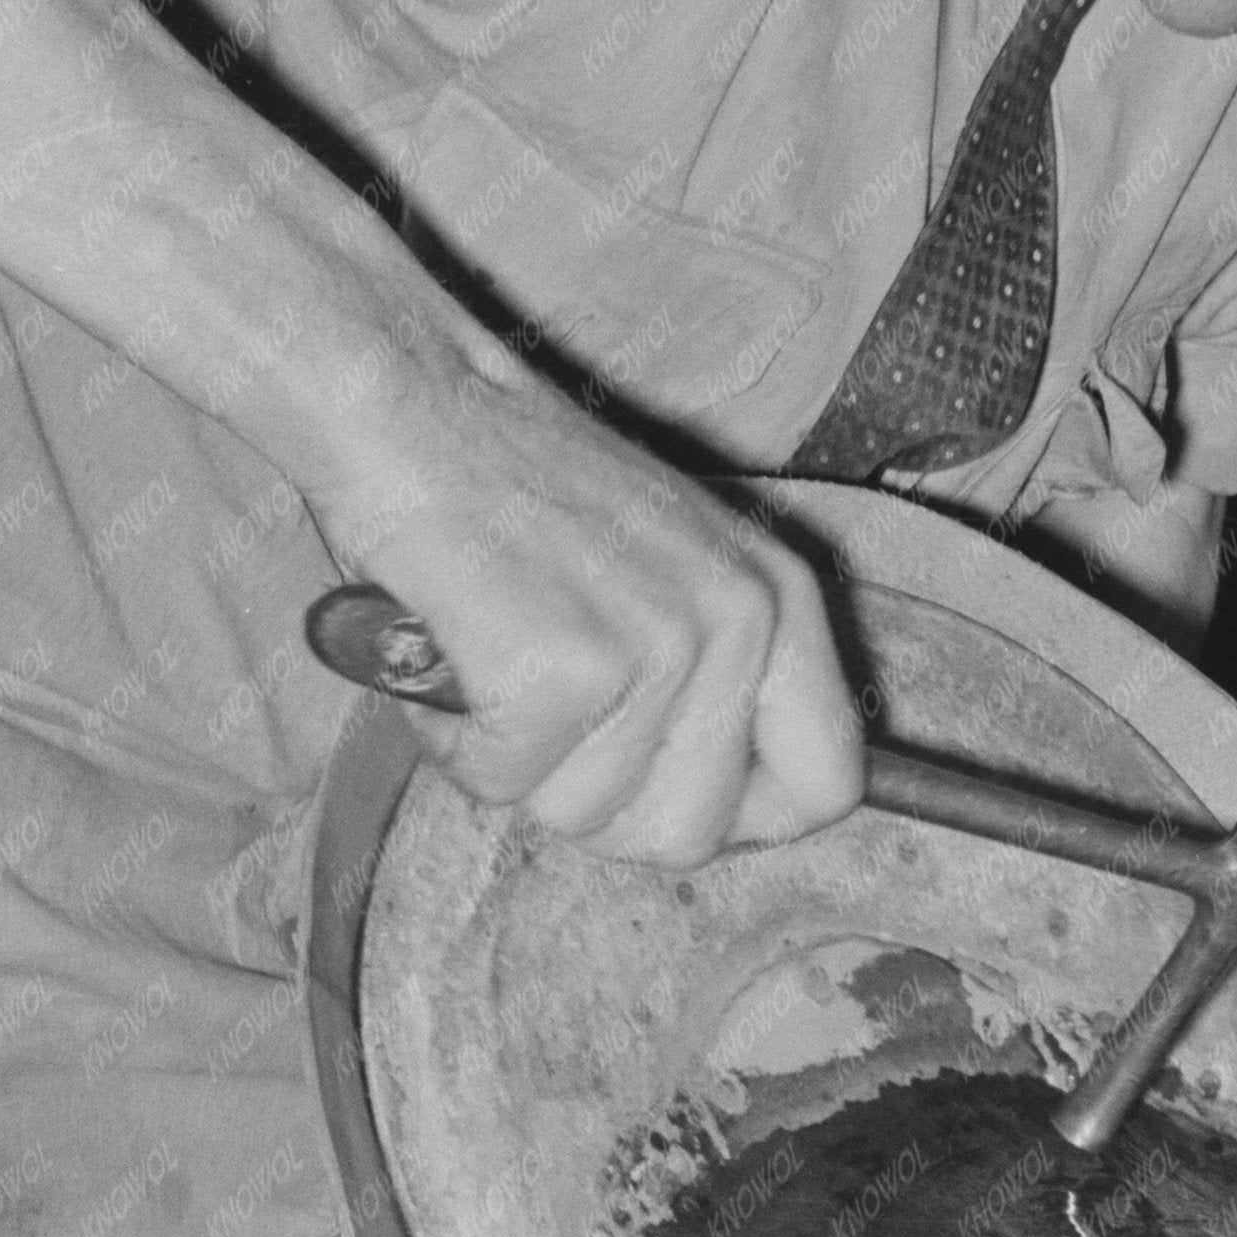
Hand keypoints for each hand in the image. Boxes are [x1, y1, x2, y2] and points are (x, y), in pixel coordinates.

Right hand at [311, 361, 864, 864]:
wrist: (408, 401)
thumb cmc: (519, 490)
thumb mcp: (671, 571)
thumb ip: (720, 680)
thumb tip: (724, 812)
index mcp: (782, 598)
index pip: (828, 785)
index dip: (743, 820)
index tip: (666, 795)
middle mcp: (740, 620)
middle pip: (694, 836)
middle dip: (605, 810)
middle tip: (551, 722)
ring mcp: (657, 646)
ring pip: (587, 820)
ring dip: (518, 766)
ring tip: (498, 659)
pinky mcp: (562, 669)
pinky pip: (503, 787)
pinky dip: (457, 744)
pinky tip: (456, 656)